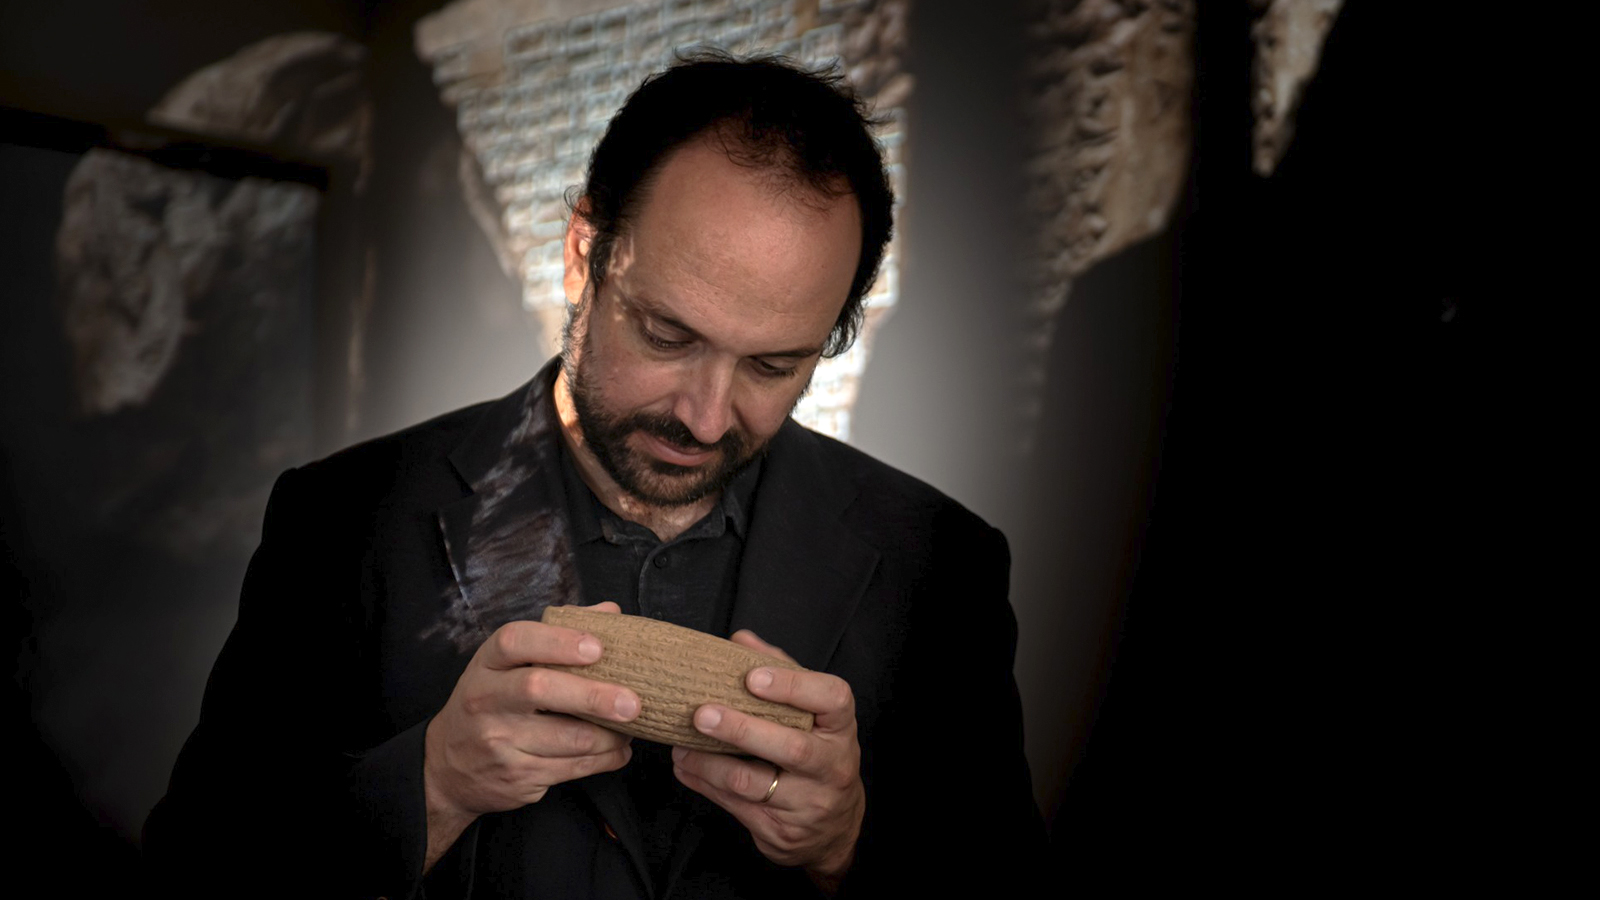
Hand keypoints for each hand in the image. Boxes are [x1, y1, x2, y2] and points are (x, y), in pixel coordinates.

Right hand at [423, 603, 638, 865]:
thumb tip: (610, 612)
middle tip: (632, 702)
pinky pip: (570, 768)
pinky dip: (603, 760)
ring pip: (564, 737)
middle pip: (539, 689)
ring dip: (608, 735)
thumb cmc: (492, 703)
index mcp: (487, 664)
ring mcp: (497, 742)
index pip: (515, 642)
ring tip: (632, 727)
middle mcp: (485, 700)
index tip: (597, 647)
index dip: (558, 641)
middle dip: (592, 696)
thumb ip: (558, 635)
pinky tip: (618, 751)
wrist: (448, 768)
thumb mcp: (508, 665)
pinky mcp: (515, 777)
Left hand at [670, 630, 864, 885]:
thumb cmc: (817, 752)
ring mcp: (809, 803)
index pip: (831, 699)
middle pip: (791, 748)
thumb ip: (781, 673)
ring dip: (709, 763)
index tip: (753, 677)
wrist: (835, 828)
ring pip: (753, 783)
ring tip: (679, 747)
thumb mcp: (811, 714)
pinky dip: (705, 784)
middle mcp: (832, 766)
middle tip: (702, 714)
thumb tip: (740, 639)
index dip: (793, 685)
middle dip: (742, 729)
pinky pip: (737, 806)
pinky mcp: (782, 832)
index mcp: (840, 728)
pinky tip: (686, 767)